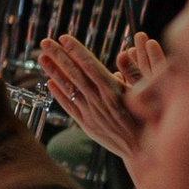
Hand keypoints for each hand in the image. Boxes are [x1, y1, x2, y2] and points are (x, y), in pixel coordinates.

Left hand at [33, 34, 138, 170]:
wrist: (142, 150)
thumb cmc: (146, 119)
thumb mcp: (141, 94)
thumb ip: (130, 76)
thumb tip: (118, 63)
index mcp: (112, 89)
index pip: (89, 64)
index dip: (76, 50)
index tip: (64, 38)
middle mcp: (99, 100)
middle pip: (75, 73)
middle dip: (59, 56)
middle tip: (45, 42)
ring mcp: (90, 112)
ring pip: (68, 88)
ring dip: (54, 72)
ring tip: (42, 58)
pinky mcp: (87, 124)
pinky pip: (69, 107)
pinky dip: (59, 94)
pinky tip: (49, 83)